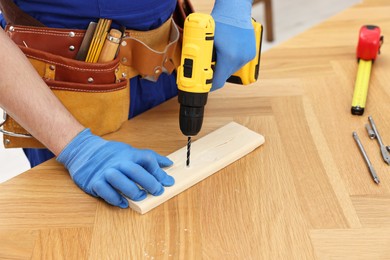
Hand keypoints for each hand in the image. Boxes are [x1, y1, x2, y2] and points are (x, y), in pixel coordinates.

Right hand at [57, 129, 174, 207]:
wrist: (84, 152)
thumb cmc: (111, 155)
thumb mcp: (131, 152)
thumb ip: (150, 159)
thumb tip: (169, 164)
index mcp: (129, 154)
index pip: (147, 159)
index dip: (159, 171)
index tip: (168, 181)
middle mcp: (118, 162)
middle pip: (136, 170)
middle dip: (149, 182)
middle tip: (157, 191)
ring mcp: (106, 172)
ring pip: (120, 181)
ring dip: (132, 191)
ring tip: (140, 197)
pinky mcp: (95, 182)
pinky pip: (105, 192)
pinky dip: (116, 199)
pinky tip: (124, 203)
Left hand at [211, 0, 255, 89]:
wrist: (235, 9)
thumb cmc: (219, 22)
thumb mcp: (206, 40)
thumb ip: (202, 57)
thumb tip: (195, 69)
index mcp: (229, 57)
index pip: (218, 81)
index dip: (209, 85)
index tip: (203, 85)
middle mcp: (240, 59)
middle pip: (225, 76)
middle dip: (215, 73)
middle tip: (206, 68)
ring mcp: (247, 56)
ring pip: (232, 70)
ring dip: (223, 66)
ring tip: (217, 56)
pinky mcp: (251, 53)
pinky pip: (238, 63)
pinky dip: (231, 61)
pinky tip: (226, 51)